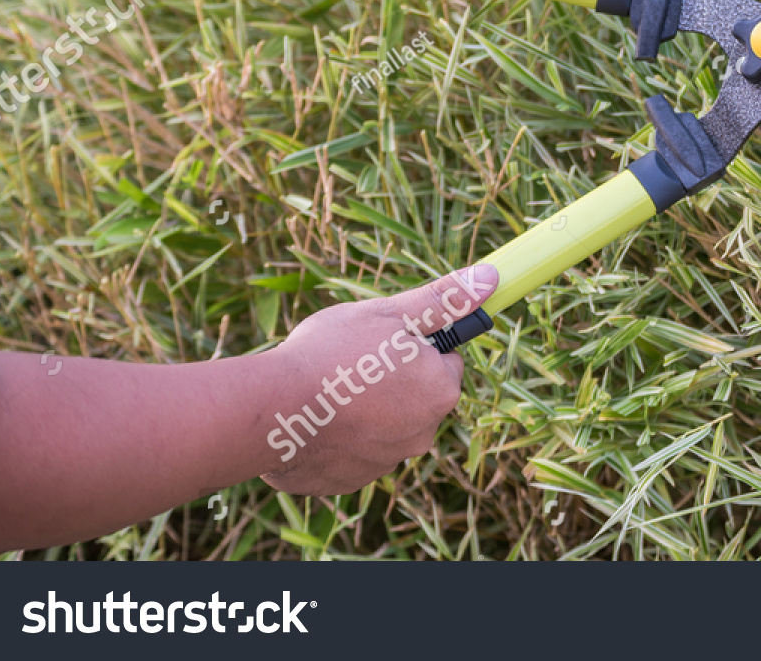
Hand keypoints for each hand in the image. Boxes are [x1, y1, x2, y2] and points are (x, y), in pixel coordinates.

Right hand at [259, 263, 496, 495]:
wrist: (271, 411)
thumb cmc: (332, 354)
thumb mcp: (391, 314)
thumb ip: (444, 300)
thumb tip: (489, 279)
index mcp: (440, 392)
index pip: (445, 362)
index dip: (416, 346)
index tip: (385, 340)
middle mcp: (423, 435)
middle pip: (416, 397)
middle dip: (392, 379)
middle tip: (352, 362)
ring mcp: (385, 463)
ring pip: (385, 425)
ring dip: (366, 409)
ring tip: (330, 389)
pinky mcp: (349, 482)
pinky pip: (353, 452)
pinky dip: (340, 436)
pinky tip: (316, 418)